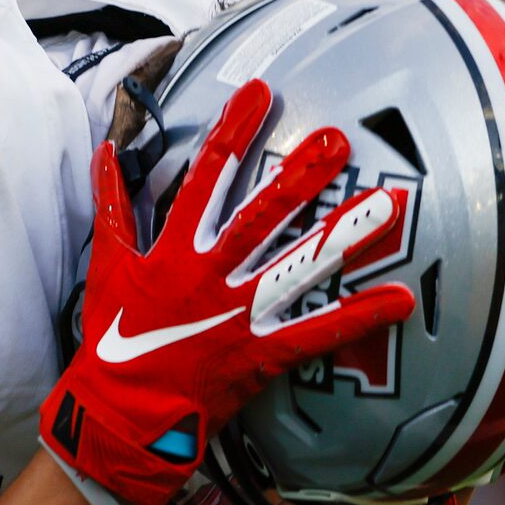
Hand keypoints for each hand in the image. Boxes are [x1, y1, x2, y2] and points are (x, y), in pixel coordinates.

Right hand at [42, 78, 416, 504]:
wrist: (120, 413)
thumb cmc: (113, 339)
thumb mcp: (105, 265)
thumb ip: (111, 206)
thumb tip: (107, 150)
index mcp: (172, 251)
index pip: (204, 179)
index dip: (231, 132)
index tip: (259, 92)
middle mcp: (209, 276)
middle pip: (260, 217)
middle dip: (298, 175)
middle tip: (336, 138)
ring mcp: (237, 315)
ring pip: (297, 267)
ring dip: (343, 236)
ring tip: (388, 205)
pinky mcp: (259, 353)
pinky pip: (316, 333)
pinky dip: (358, 317)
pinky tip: (400, 298)